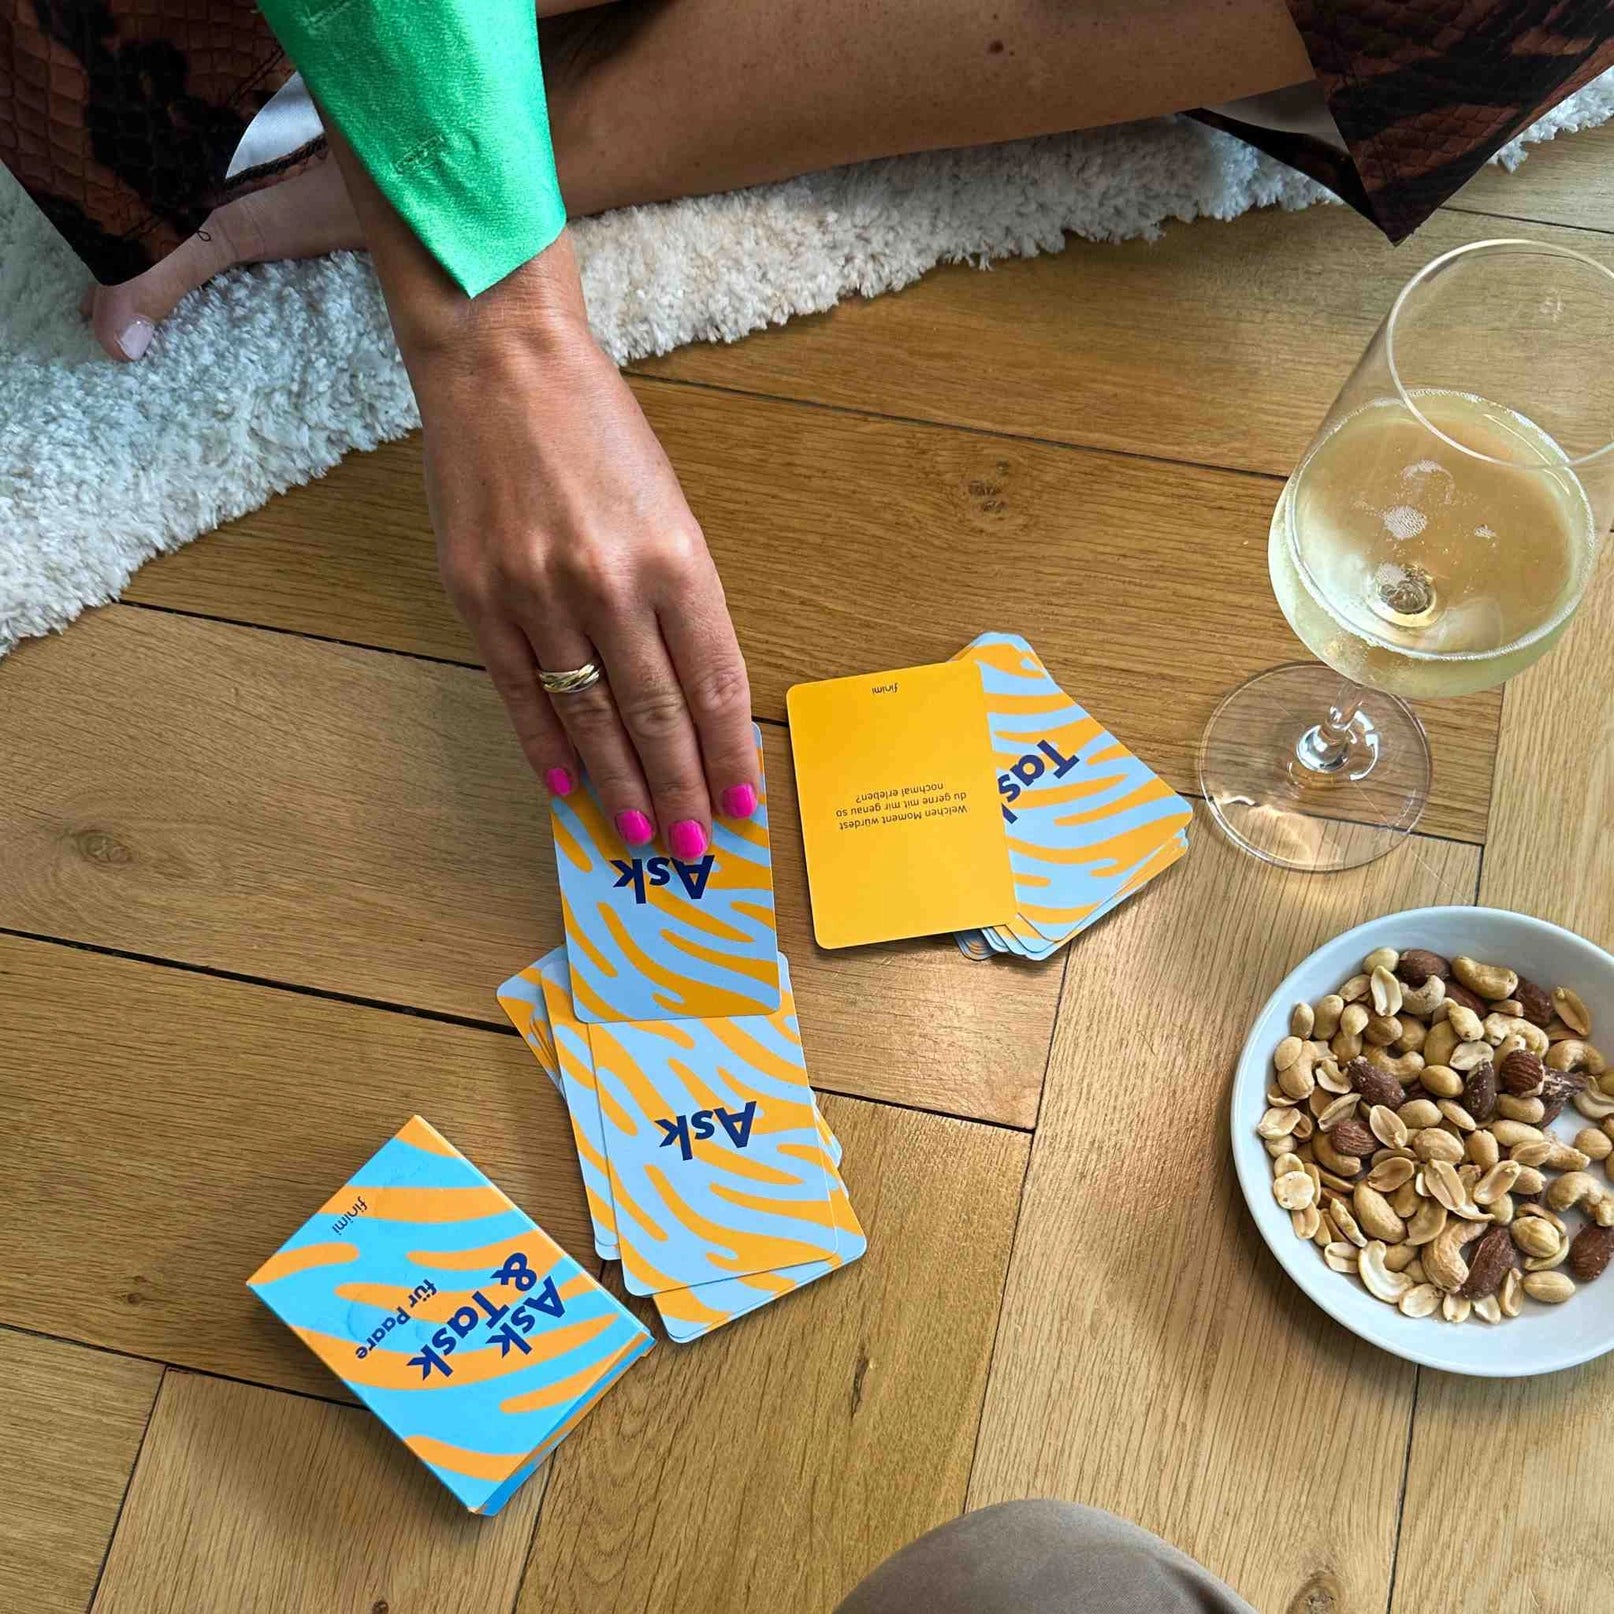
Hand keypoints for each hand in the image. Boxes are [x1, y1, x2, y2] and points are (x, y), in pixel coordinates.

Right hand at [402, 240, 757, 855]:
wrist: (502, 365)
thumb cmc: (601, 433)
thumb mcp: (671, 508)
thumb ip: (683, 602)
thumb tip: (693, 699)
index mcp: (676, 559)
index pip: (714, 686)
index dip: (730, 755)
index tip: (743, 807)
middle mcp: (611, 584)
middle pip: (657, 717)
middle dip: (681, 791)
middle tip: (694, 849)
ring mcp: (538, 594)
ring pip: (589, 718)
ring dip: (619, 786)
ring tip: (639, 834)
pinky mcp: (478, 596)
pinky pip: (519, 693)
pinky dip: (546, 746)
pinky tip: (566, 787)